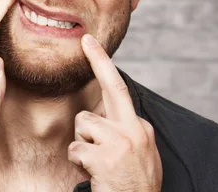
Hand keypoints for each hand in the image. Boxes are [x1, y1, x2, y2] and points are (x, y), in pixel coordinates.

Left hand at [67, 34, 162, 191]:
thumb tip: (100, 117)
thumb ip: (122, 132)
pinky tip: (94, 175)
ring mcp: (121, 142)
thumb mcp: (139, 154)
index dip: (103, 65)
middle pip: (113, 87)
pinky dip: (79, 163)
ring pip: (83, 123)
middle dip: (99, 61)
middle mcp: (135, 129)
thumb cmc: (134, 186)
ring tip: (97, 164)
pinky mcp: (106, 156)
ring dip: (82, 144)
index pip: (119, 91)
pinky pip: (76, 149)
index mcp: (141, 128)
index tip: (90, 43)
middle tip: (86, 39)